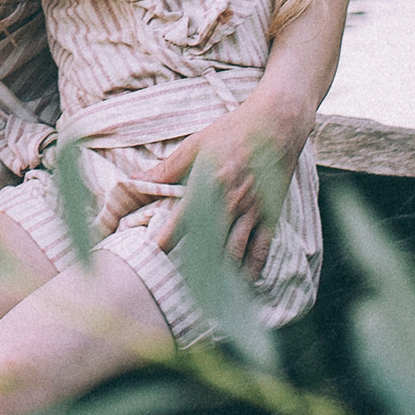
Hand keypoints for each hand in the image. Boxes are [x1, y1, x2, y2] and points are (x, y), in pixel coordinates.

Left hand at [94, 105, 288, 274]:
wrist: (277, 122)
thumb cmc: (233, 129)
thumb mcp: (196, 143)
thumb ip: (168, 167)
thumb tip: (137, 180)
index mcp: (210, 183)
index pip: (185, 218)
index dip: (169, 237)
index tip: (155, 252)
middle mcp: (231, 201)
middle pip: (209, 242)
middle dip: (193, 263)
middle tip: (179, 281)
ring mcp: (253, 210)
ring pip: (235, 251)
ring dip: (220, 273)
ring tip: (206, 291)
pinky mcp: (270, 214)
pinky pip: (261, 248)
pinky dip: (252, 268)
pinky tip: (242, 283)